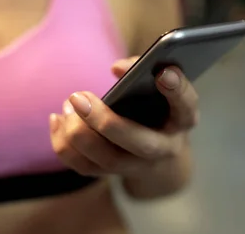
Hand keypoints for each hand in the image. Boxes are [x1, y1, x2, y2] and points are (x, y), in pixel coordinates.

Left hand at [49, 57, 198, 177]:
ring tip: (69, 103)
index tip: (162, 72)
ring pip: (107, 160)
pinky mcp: (113, 174)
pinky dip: (64, 145)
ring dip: (79, 133)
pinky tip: (57, 119)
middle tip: (78, 97)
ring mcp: (139, 166)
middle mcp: (165, 148)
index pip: (186, 106)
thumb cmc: (159, 107)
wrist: (159, 153)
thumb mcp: (162, 87)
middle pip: (139, 144)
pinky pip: (84, 167)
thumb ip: (144, 70)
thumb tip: (117, 69)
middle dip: (106, 122)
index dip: (177, 89)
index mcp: (183, 120)